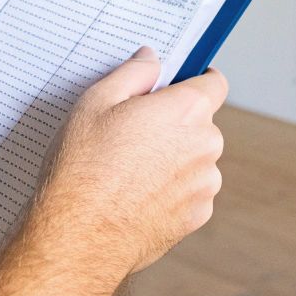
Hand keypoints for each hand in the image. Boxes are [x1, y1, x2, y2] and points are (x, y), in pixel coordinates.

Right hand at [29, 48, 227, 287]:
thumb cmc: (84, 167)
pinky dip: (170, 191)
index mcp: (187, 110)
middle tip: (132, 134)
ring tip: (129, 170)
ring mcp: (205, 185)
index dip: (195, 81)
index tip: (177, 86)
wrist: (81, 235)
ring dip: (173, 160)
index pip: (214, 83)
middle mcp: (207, 145)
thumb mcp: (96, 102)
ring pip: (195, 160)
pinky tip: (135, 195)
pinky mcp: (196, 217)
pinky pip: (189, 192)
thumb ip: (133, 73)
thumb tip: (152, 60)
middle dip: (174, 124)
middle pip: (201, 123)